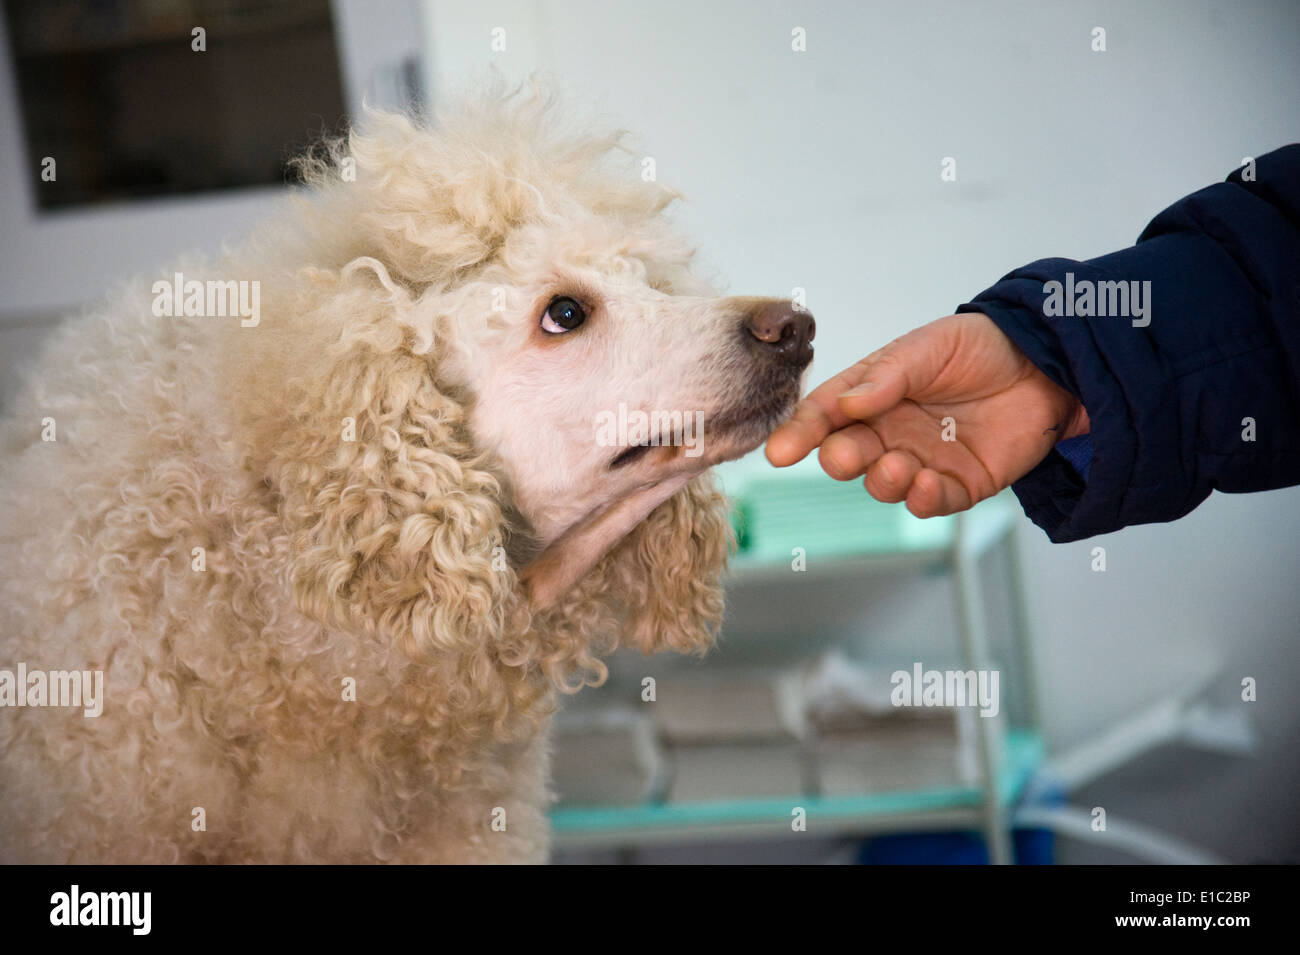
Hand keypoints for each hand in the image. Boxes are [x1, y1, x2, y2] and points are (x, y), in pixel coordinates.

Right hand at [765, 313, 1088, 516]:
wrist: (1050, 364)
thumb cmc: (981, 347)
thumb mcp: (930, 347)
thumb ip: (889, 376)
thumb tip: (847, 403)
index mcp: (871, 394)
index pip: (825, 414)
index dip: (801, 433)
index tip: (780, 452)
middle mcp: (888, 431)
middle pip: (848, 454)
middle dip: (840, 460)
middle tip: (843, 456)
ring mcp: (921, 460)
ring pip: (884, 483)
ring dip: (883, 481)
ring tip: (898, 467)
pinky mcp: (958, 484)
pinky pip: (930, 502)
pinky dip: (922, 500)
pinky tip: (925, 485)